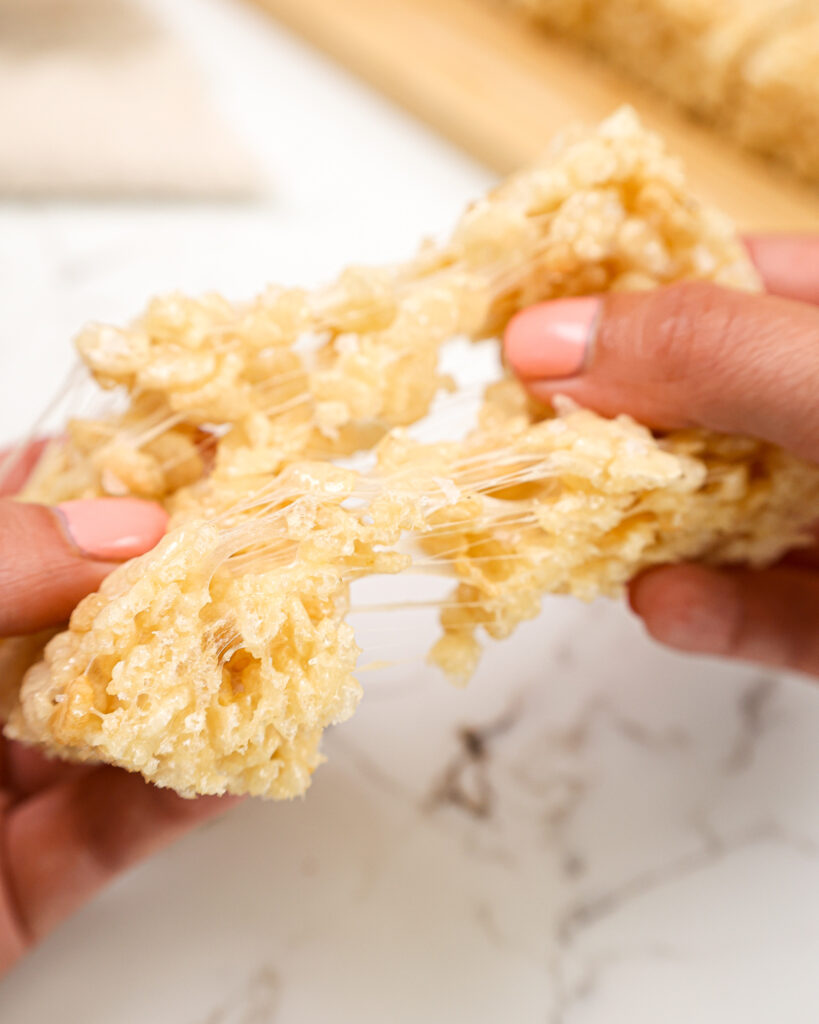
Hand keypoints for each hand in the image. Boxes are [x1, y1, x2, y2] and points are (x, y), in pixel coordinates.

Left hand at [0, 451, 236, 975]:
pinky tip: (246, 759)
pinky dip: (187, 796)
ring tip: (281, 639)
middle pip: (80, 617)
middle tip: (263, 536)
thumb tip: (128, 527)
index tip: (187, 441)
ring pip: (113, 722)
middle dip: (174, 577)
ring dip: (199, 686)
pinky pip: (119, 832)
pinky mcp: (20, 886)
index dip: (97, 474)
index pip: (10, 517)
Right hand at [504, 236, 818, 677]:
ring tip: (562, 533)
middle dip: (606, 427)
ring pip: (717, 517)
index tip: (514, 325)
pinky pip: (761, 613)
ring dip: (641, 530)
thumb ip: (705, 352)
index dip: (613, 299)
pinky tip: (663, 605)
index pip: (714, 285)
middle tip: (515, 441)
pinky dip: (708, 613)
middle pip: (695, 408)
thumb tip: (542, 340)